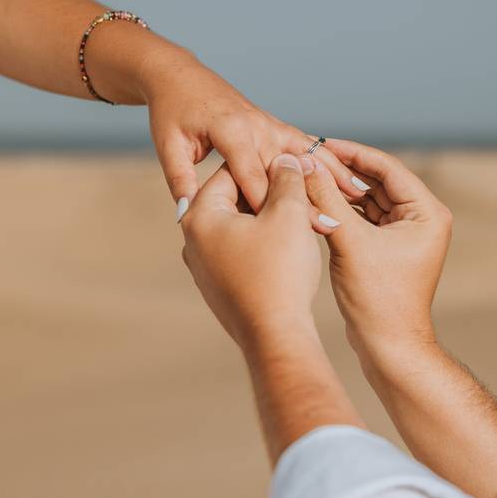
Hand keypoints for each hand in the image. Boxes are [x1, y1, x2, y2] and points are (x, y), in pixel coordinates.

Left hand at [140, 56, 368, 212]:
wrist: (180, 76)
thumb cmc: (172, 112)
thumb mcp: (168, 146)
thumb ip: (180, 180)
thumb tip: (184, 215)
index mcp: (232, 131)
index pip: (255, 177)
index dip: (274, 207)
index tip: (292, 231)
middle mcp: (257, 125)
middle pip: (290, 170)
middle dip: (312, 197)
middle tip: (337, 225)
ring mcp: (270, 124)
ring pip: (307, 153)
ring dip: (334, 174)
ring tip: (360, 197)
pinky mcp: (275, 125)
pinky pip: (307, 144)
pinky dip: (328, 160)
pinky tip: (349, 177)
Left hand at [179, 153, 324, 349]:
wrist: (277, 338)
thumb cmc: (280, 273)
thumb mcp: (288, 214)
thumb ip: (287, 178)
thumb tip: (286, 159)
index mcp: (200, 217)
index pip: (231, 171)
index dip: (266, 163)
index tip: (293, 163)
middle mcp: (193, 242)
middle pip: (234, 200)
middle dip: (269, 193)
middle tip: (302, 189)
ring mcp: (204, 269)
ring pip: (240, 228)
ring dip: (270, 219)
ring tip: (303, 217)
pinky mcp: (220, 289)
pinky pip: (242, 254)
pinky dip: (265, 245)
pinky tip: (292, 247)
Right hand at [300, 139, 452, 355]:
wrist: (388, 347)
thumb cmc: (378, 300)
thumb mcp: (349, 242)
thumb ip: (328, 198)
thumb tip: (305, 163)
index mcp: (428, 212)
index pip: (387, 168)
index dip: (352, 153)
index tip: (321, 143)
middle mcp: (422, 219)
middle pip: (377, 181)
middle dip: (342, 170)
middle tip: (308, 157)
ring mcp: (406, 234)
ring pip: (368, 199)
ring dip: (339, 189)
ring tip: (307, 176)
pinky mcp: (388, 248)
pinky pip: (363, 218)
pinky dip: (341, 210)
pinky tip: (315, 201)